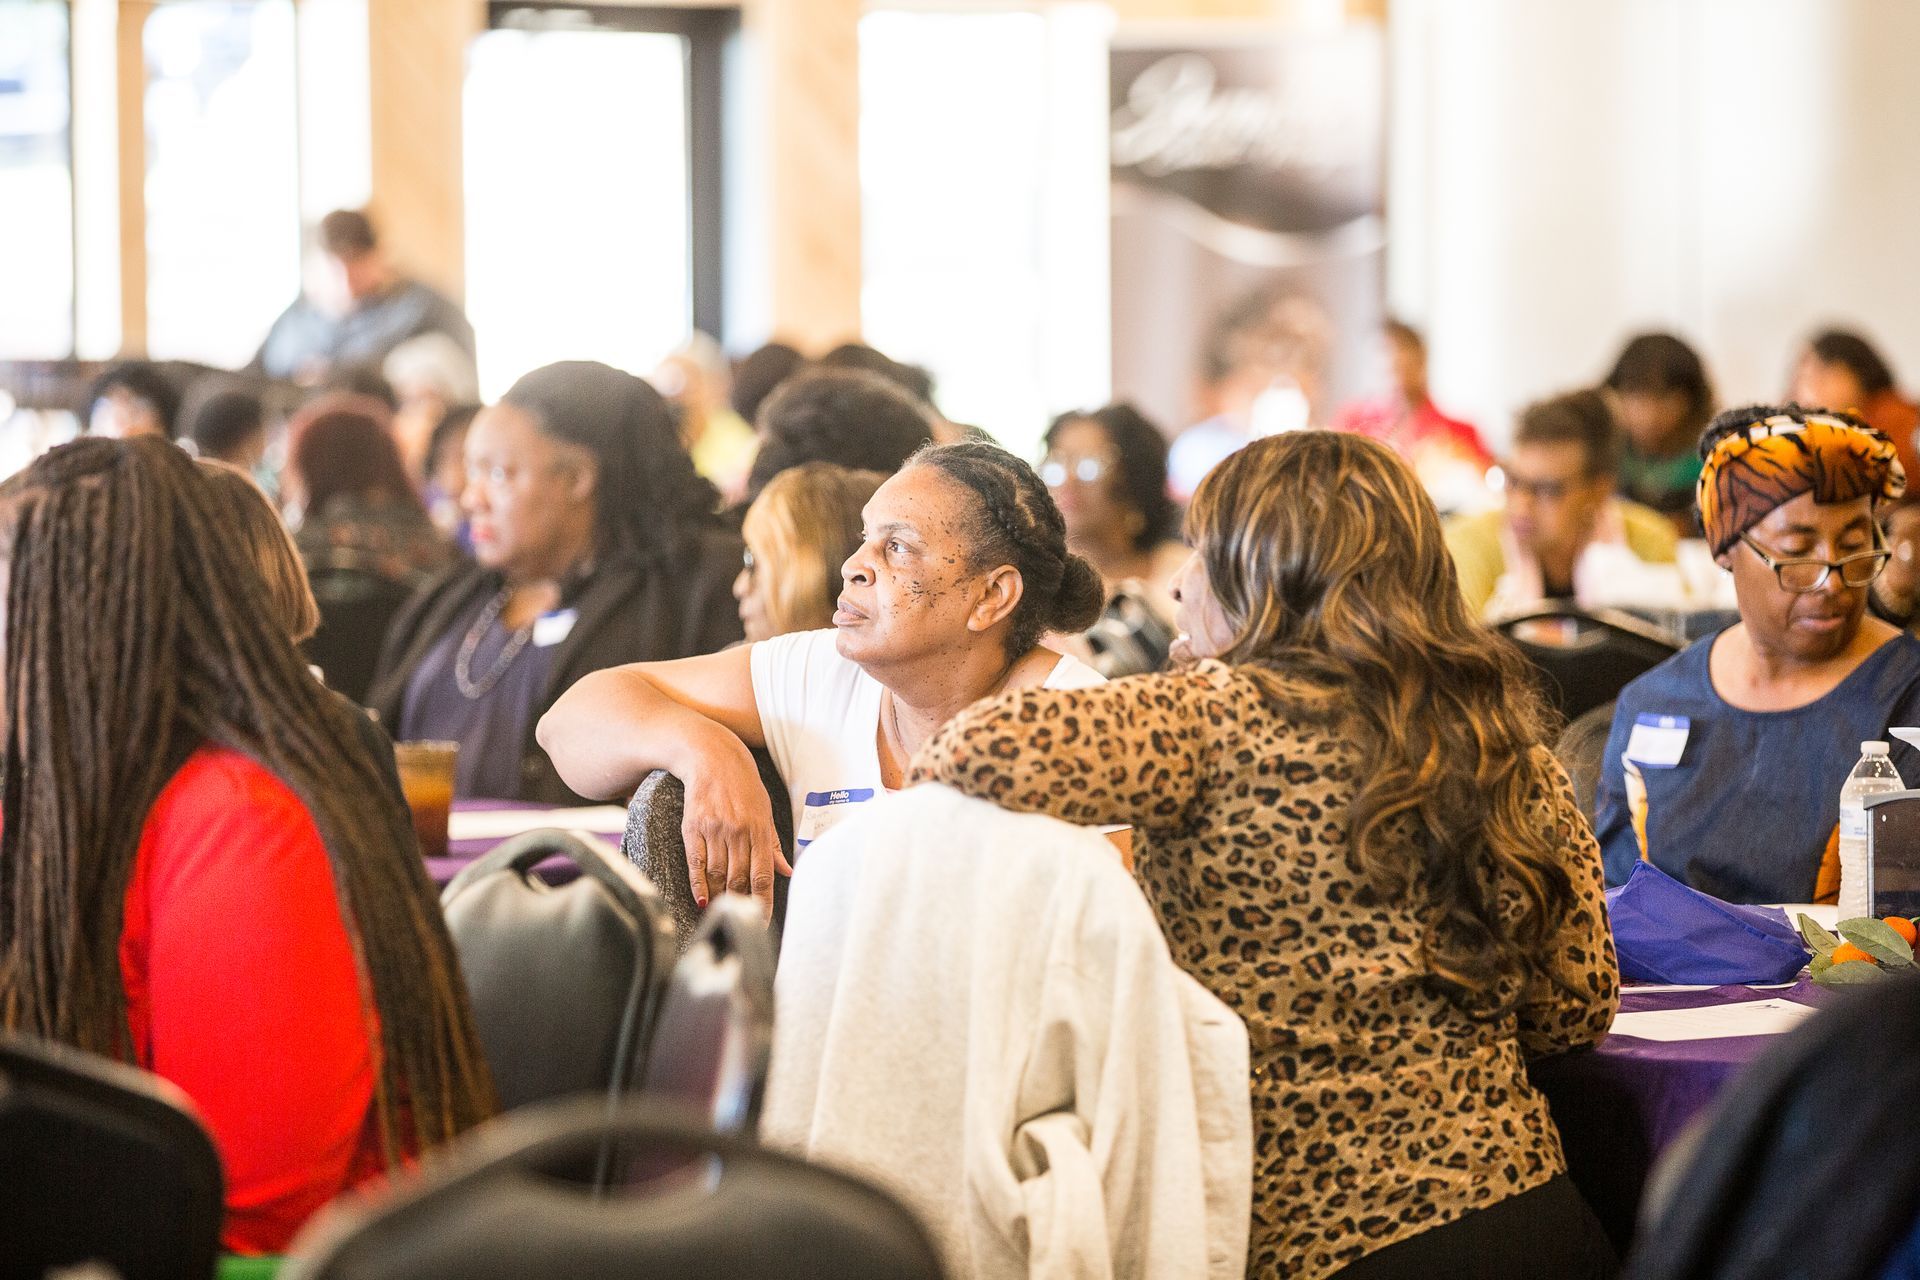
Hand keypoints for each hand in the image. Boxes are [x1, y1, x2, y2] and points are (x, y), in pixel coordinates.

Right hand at [679, 731, 792, 920]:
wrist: (711, 757)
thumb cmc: (743, 785)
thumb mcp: (764, 810)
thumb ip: (773, 845)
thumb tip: (787, 872)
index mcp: (760, 830)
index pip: (763, 876)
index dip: (762, 903)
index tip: (761, 922)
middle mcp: (738, 832)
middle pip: (739, 879)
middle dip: (741, 905)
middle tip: (741, 922)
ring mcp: (714, 830)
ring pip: (717, 875)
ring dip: (720, 898)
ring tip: (723, 914)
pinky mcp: (693, 828)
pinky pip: (696, 863)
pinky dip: (698, 884)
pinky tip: (701, 900)